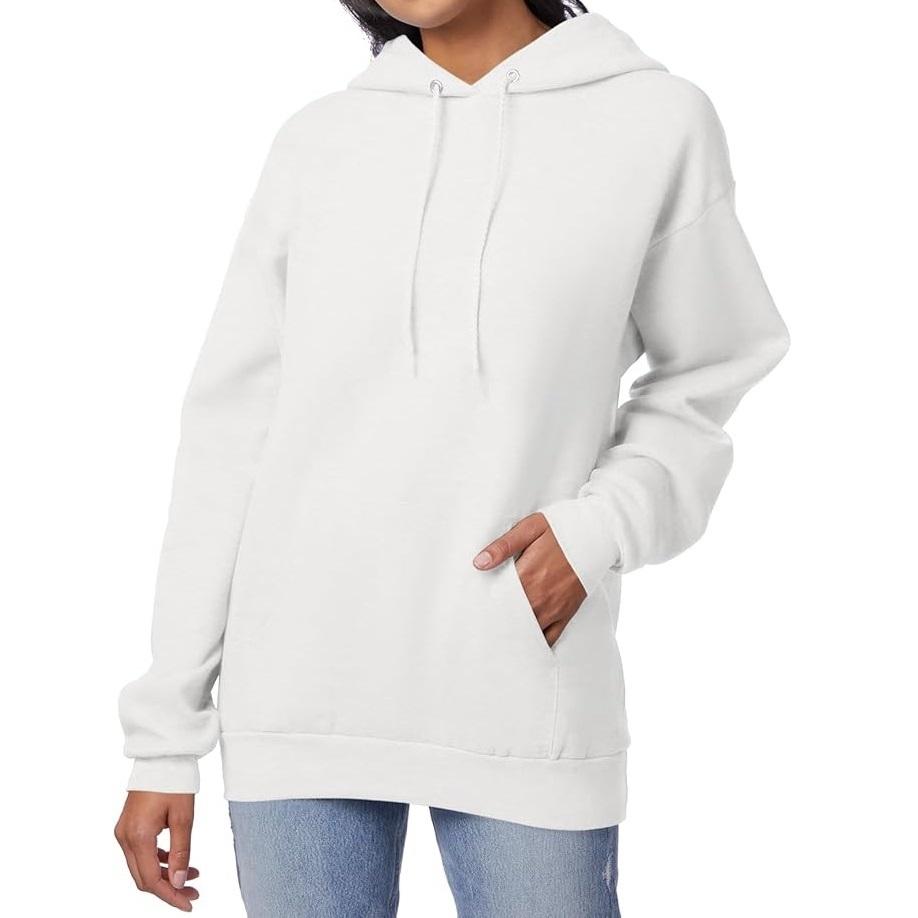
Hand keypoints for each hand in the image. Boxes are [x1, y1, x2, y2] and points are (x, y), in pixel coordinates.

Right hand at [115, 792, 198, 910]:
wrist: (161, 756)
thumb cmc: (174, 781)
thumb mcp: (184, 817)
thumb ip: (182, 851)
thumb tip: (180, 882)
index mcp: (137, 836)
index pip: (152, 880)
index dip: (171, 896)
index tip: (189, 903)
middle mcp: (125, 838)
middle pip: (144, 878)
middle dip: (169, 889)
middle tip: (193, 893)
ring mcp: (124, 832)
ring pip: (142, 867)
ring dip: (165, 875)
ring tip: (193, 877)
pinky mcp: (128, 827)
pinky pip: (141, 853)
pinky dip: (159, 861)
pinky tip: (178, 862)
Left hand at [474, 512, 585, 646]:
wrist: (598, 534)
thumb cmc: (562, 528)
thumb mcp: (530, 528)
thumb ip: (504, 546)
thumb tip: (479, 563)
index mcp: (527, 576)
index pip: (497, 599)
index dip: (482, 606)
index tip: (470, 611)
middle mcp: (539, 597)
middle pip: (509, 618)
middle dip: (494, 622)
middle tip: (477, 629)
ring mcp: (554, 608)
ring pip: (527, 631)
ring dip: (512, 634)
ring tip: (495, 639)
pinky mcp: (567, 613)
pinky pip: (550, 637)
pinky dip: (536, 643)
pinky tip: (524, 646)